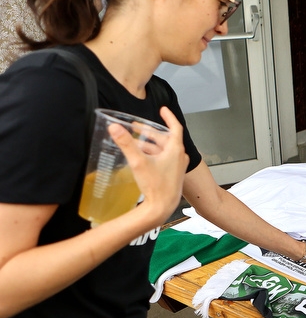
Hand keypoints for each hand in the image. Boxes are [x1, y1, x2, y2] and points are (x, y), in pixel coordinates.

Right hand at [109, 107, 187, 225]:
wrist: (163, 207)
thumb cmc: (156, 186)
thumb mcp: (138, 162)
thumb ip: (126, 144)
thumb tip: (114, 127)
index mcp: (175, 149)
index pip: (175, 127)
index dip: (168, 117)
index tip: (162, 110)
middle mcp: (179, 156)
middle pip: (165, 138)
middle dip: (150, 132)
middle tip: (135, 127)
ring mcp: (176, 166)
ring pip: (163, 149)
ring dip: (149, 143)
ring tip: (134, 141)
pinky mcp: (172, 174)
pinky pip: (163, 158)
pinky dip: (153, 154)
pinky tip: (140, 157)